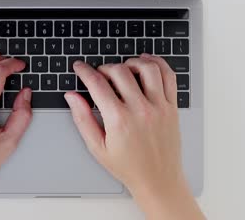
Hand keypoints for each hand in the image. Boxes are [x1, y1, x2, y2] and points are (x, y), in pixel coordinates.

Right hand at [64, 54, 203, 219]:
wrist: (158, 180)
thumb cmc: (128, 166)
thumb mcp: (97, 147)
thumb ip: (82, 119)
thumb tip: (72, 97)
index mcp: (119, 120)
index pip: (97, 84)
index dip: (84, 71)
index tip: (80, 67)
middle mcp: (141, 110)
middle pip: (120, 71)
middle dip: (104, 67)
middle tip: (99, 73)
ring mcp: (159, 107)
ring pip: (147, 68)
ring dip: (131, 62)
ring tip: (123, 69)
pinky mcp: (172, 107)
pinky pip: (168, 76)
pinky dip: (157, 63)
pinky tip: (146, 63)